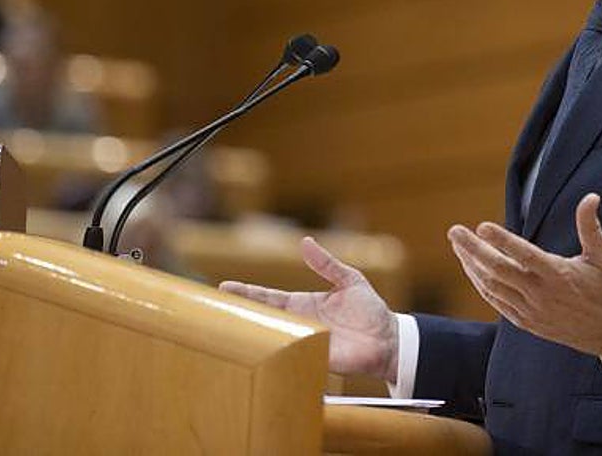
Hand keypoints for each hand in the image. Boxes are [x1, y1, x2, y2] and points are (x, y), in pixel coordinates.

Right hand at [218, 236, 399, 381]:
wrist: (387, 339)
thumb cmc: (368, 309)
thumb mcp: (349, 279)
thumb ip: (326, 264)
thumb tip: (305, 241)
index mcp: (304, 304)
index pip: (269, 298)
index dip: (247, 293)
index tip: (223, 287)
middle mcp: (300, 324)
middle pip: (264, 319)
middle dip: (240, 314)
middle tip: (214, 309)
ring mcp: (305, 343)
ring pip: (273, 340)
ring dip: (253, 336)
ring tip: (227, 331)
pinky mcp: (316, 360)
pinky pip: (292, 359)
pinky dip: (277, 358)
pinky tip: (259, 356)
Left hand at [448, 193, 601, 362]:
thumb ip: (591, 226)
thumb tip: (591, 196)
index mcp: (558, 275)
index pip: (525, 256)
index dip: (503, 241)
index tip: (482, 226)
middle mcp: (540, 294)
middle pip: (499, 271)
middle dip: (473, 249)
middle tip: (454, 231)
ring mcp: (529, 310)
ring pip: (492, 286)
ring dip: (471, 264)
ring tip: (457, 243)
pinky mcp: (524, 321)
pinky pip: (495, 300)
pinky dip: (479, 282)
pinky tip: (469, 265)